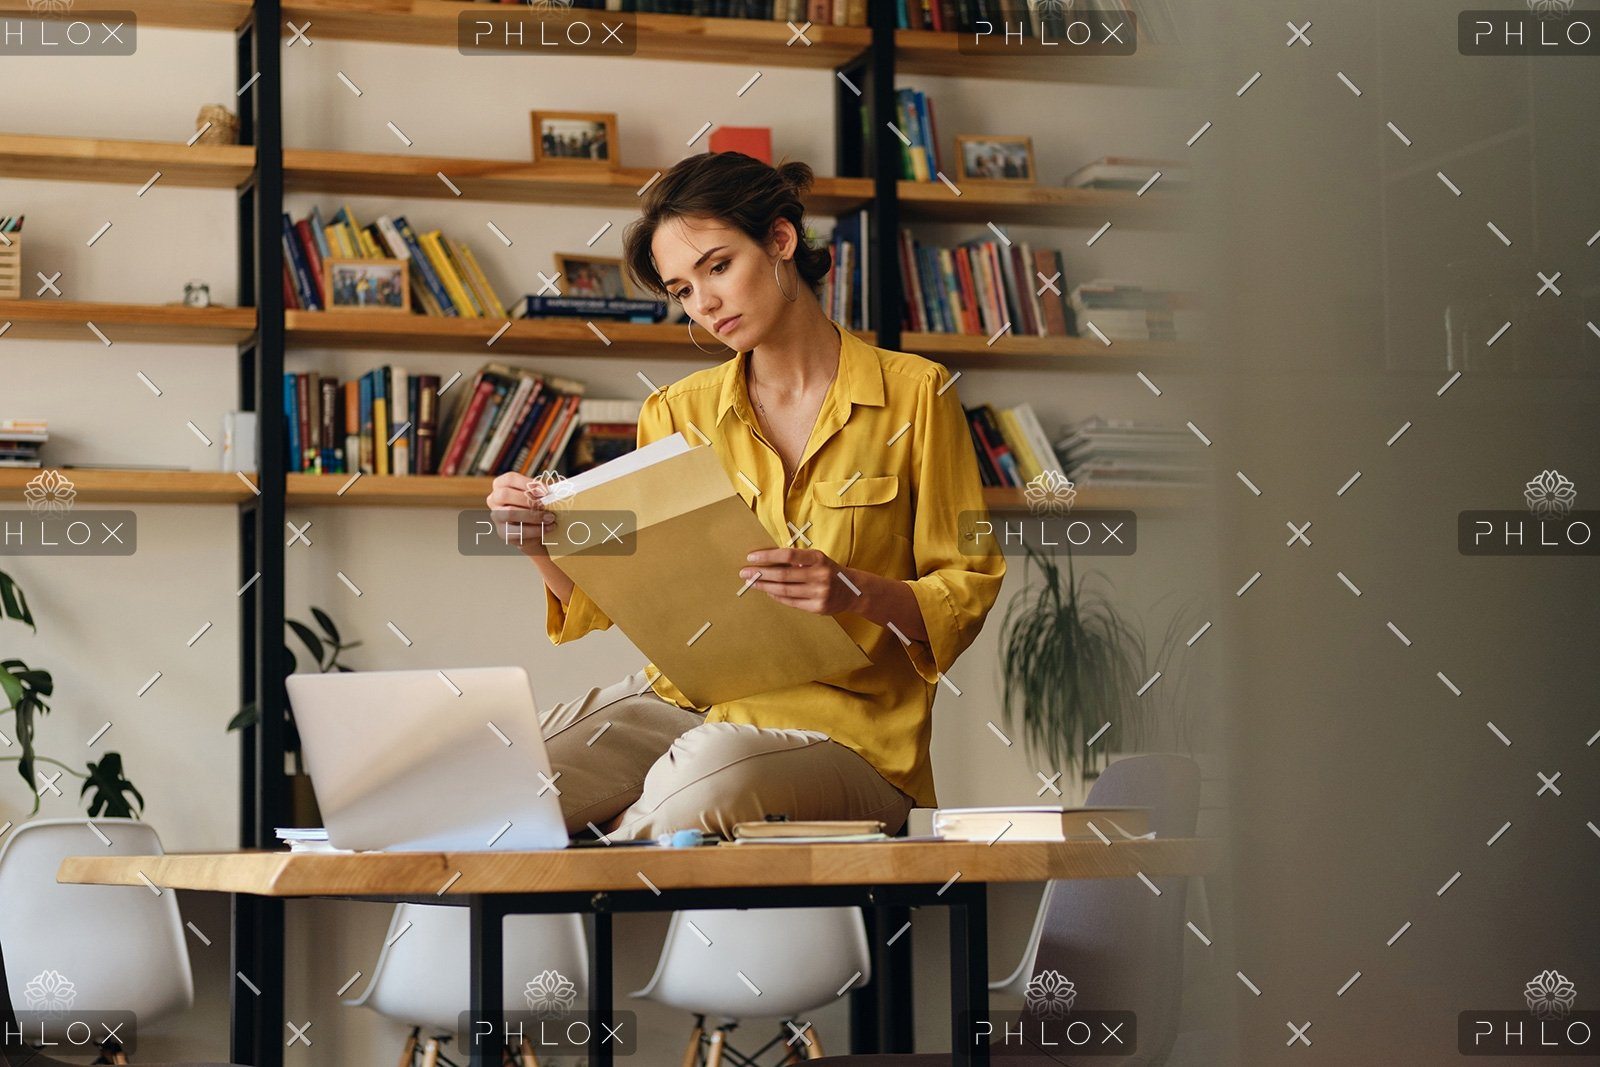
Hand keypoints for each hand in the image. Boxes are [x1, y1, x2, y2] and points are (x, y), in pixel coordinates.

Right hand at [485, 473, 555, 556]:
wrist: (534, 529)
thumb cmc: (535, 507)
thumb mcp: (538, 495)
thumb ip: (542, 491)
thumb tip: (554, 490)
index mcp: (501, 485)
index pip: (510, 478)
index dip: (528, 483)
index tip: (546, 491)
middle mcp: (494, 499)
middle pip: (505, 494)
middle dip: (528, 499)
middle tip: (545, 504)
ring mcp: (496, 516)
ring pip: (510, 513)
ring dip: (533, 515)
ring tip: (550, 517)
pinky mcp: (503, 532)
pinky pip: (517, 531)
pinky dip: (536, 530)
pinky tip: (548, 528)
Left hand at [739, 547, 862, 615]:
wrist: (853, 591)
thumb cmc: (828, 571)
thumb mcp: (818, 560)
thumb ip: (797, 561)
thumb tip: (767, 561)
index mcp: (818, 558)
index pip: (788, 555)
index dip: (768, 556)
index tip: (751, 557)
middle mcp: (820, 575)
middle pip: (783, 575)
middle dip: (760, 574)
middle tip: (744, 573)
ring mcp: (820, 593)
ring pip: (784, 590)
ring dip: (765, 587)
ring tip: (751, 583)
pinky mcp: (818, 607)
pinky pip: (791, 602)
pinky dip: (777, 596)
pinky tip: (768, 592)